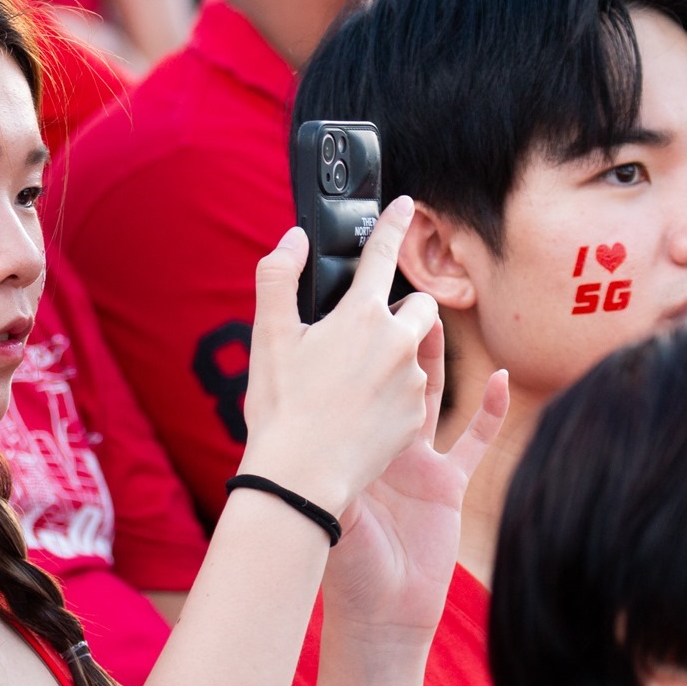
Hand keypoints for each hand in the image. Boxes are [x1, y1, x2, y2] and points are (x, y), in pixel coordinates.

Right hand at [239, 196, 439, 515]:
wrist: (300, 479)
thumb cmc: (279, 407)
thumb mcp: (267, 336)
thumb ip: (277, 276)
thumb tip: (295, 239)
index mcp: (360, 316)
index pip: (382, 255)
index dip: (394, 225)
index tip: (406, 205)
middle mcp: (396, 343)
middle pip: (419, 306)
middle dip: (400, 311)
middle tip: (360, 335)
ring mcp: (411, 383)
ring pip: (416, 353)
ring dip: (393, 356)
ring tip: (349, 385)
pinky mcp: (416, 418)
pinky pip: (413, 393)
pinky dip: (392, 394)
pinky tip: (357, 413)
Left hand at [324, 322, 509, 644]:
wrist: (379, 613)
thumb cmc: (344, 568)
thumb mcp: (331, 513)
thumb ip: (330, 479)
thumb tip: (314, 450)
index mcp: (346, 446)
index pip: (345, 384)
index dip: (343, 349)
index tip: (338, 307)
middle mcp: (379, 445)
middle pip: (386, 377)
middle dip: (390, 337)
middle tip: (391, 291)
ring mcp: (418, 462)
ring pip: (429, 393)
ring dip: (433, 356)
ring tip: (431, 312)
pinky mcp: (450, 483)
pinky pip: (475, 438)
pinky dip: (490, 409)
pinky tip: (497, 377)